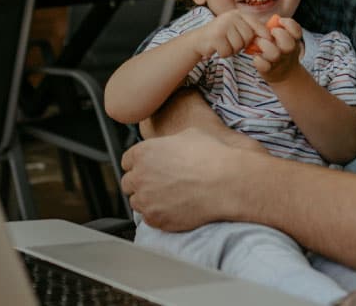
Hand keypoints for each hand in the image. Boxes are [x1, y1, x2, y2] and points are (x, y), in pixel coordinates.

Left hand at [120, 127, 264, 230]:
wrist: (228, 182)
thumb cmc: (213, 156)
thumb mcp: (190, 135)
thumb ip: (170, 142)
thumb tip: (171, 146)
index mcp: (144, 153)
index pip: (127, 161)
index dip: (139, 164)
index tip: (149, 168)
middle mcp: (139, 177)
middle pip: (128, 183)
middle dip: (142, 182)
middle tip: (161, 183)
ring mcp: (146, 200)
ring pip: (137, 202)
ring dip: (149, 200)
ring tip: (170, 197)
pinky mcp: (156, 220)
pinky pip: (149, 219)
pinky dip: (159, 214)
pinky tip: (176, 207)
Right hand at [194, 10, 264, 59]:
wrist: (199, 40)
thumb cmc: (222, 36)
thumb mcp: (236, 28)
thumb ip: (249, 30)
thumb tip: (269, 37)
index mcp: (237, 14)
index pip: (256, 23)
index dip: (263, 33)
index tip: (269, 40)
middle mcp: (231, 17)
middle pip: (248, 36)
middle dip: (243, 45)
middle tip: (233, 44)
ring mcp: (223, 25)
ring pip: (239, 45)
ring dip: (233, 50)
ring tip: (225, 45)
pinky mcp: (216, 36)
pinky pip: (228, 51)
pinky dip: (224, 53)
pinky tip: (218, 48)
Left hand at [249, 16, 303, 83]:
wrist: (283, 74)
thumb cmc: (281, 50)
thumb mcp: (286, 39)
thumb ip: (281, 29)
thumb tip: (272, 20)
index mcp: (294, 41)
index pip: (296, 31)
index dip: (288, 24)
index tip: (280, 21)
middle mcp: (288, 52)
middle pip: (288, 44)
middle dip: (278, 34)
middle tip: (270, 33)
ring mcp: (278, 61)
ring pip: (274, 54)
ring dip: (264, 45)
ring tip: (258, 42)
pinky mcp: (268, 70)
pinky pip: (263, 66)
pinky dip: (258, 60)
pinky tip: (256, 56)